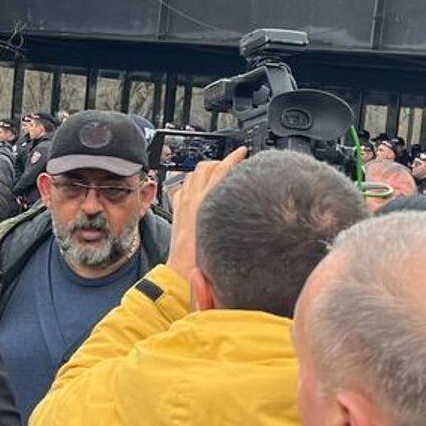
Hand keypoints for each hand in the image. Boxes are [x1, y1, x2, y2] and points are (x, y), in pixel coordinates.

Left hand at [166, 147, 246, 279]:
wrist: (181, 274)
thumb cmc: (203, 261)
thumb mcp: (225, 236)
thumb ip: (236, 215)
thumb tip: (249, 205)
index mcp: (206, 202)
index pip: (222, 169)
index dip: (234, 157)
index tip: (243, 152)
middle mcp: (192, 199)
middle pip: (205, 167)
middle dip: (220, 160)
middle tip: (233, 162)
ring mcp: (182, 204)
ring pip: (192, 174)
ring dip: (205, 169)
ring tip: (217, 171)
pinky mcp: (177, 212)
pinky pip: (182, 189)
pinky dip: (191, 183)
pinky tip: (197, 188)